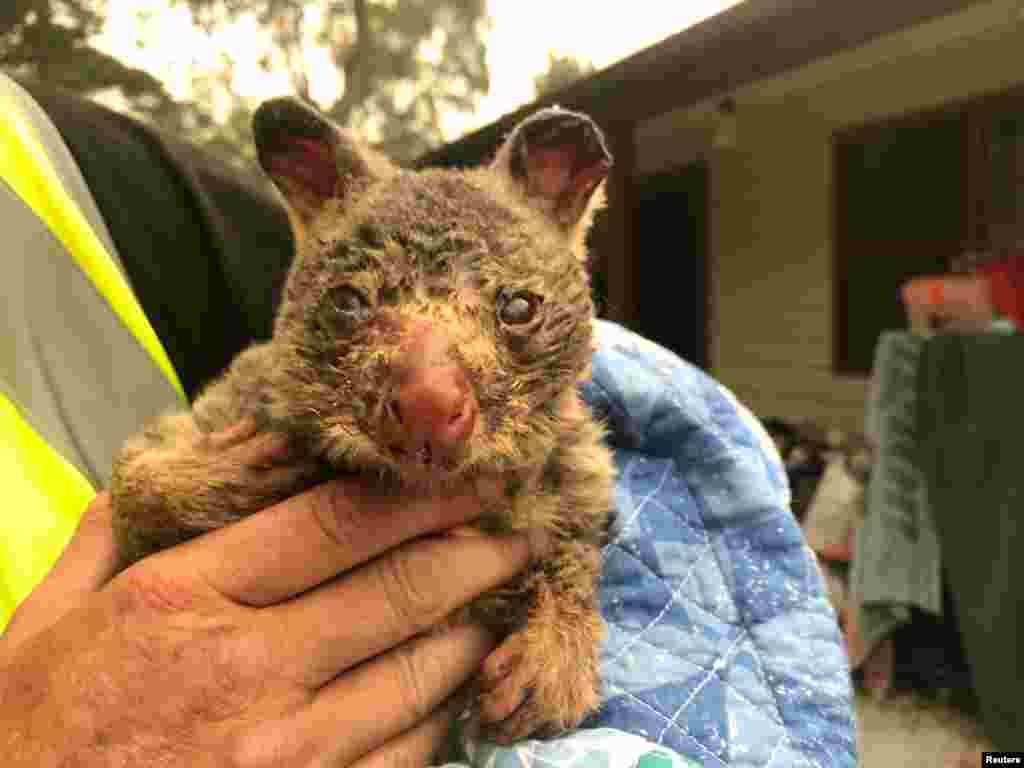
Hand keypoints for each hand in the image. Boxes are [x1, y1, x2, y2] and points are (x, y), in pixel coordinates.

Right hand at [1, 430, 528, 767]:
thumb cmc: (29, 737)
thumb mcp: (43, 622)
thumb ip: (111, 533)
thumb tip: (175, 463)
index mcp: (181, 600)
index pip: (333, 524)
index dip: (417, 496)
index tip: (465, 480)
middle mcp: (247, 668)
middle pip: (397, 590)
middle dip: (473, 553)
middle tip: (516, 531)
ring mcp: (286, 750)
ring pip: (417, 672)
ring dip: (470, 628)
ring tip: (498, 598)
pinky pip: (406, 752)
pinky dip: (441, 711)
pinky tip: (454, 685)